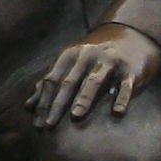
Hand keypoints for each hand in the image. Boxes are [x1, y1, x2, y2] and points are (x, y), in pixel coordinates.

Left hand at [25, 24, 160, 129]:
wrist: (131, 35)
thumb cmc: (94, 55)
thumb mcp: (71, 62)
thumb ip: (51, 82)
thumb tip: (28, 107)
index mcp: (70, 54)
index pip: (52, 79)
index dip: (43, 101)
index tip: (36, 123)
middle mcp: (87, 55)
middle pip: (69, 82)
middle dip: (57, 104)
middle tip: (48, 125)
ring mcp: (109, 61)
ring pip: (94, 81)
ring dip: (84, 98)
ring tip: (75, 116)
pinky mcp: (130, 70)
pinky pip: (125, 85)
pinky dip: (121, 98)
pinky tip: (117, 112)